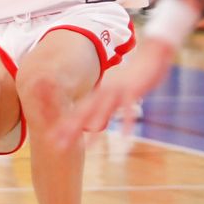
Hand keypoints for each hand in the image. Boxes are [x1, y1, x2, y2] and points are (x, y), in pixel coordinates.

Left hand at [57, 39, 175, 146]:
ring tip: (88, 147)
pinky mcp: (133, 91)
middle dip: (71, 129)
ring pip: (104, 111)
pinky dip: (127, 123)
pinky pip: (128, 109)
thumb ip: (106, 103)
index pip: (79, 110)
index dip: (65, 124)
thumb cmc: (133, 77)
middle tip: (59, 145)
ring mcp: (118, 91)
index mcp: (100, 92)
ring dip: (95, 128)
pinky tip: (124, 137)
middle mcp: (105, 92)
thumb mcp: (116, 90)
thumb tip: (96, 119)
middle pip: (85, 112)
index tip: (52, 138)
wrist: (150, 56)